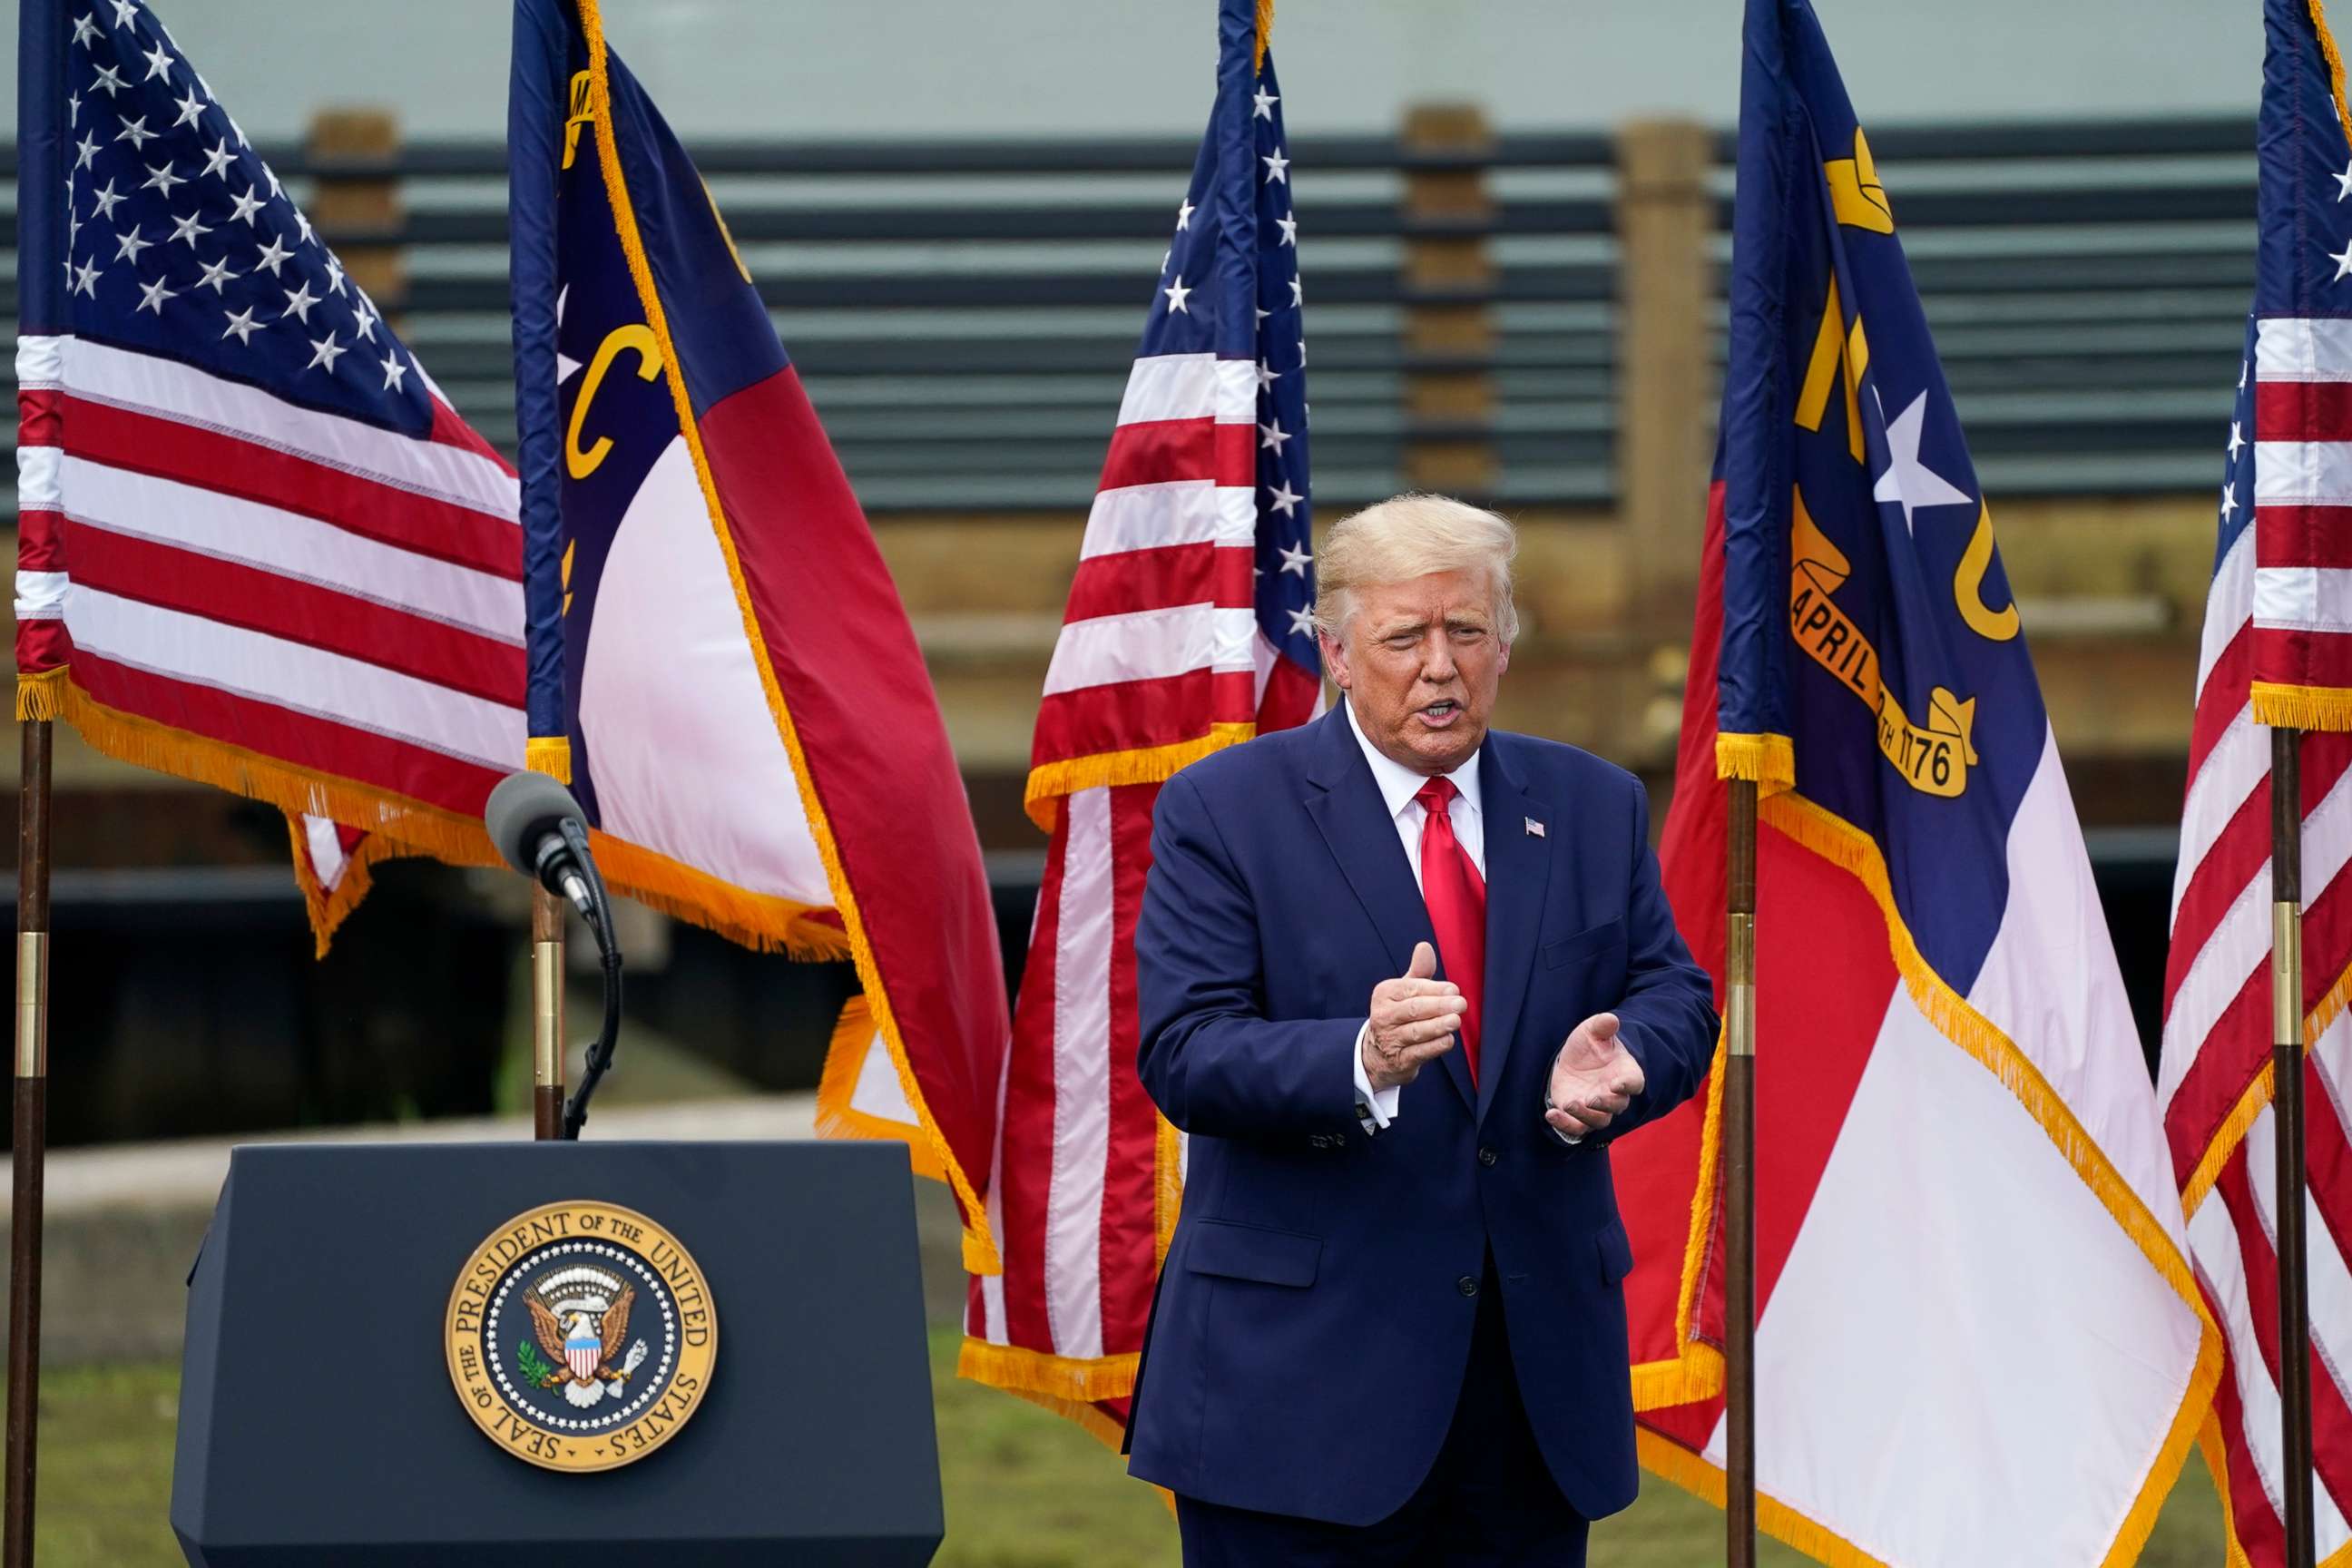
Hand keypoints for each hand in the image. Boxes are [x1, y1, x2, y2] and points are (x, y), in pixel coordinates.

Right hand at [1362, 942, 1462, 1091]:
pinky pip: (1418, 1053)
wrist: (1378, 1054)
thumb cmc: (1399, 1015)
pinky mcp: (1399, 1061)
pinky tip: (1448, 1040)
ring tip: (1455, 1021)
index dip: (1433, 989)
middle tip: (1460, 1004)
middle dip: (1438, 1006)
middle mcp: (1384, 1016)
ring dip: (1437, 1026)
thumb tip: (1425, 946)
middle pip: (1413, 1010)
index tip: (1454, 989)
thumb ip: (1419, 971)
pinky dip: (1434, 1047)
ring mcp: (1390, 1040)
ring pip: (1416, 1032)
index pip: (1411, 989)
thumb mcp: (1405, 991)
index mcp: (1385, 994)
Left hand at [1545, 1013, 1644, 1138]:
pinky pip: (1576, 1128)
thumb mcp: (1592, 1031)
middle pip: (1618, 1106)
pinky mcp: (1578, 1116)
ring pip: (1599, 1121)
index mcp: (1625, 1073)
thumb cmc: (1590, 1045)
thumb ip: (1602, 1026)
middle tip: (1591, 1098)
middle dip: (1606, 1104)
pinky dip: (1565, 1125)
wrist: (1574, 1061)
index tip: (1617, 1084)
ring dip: (1585, 1116)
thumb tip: (1610, 1019)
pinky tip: (1551, 1114)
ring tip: (1569, 1104)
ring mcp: (1597, 1108)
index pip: (1634, 1082)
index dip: (1628, 1085)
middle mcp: (1614, 1094)